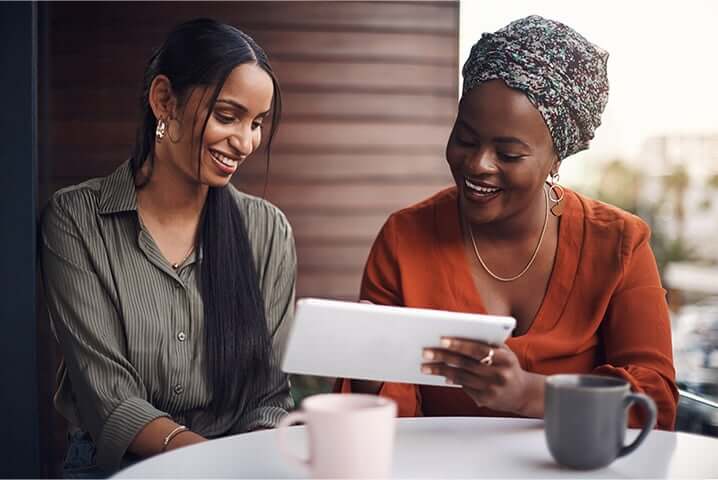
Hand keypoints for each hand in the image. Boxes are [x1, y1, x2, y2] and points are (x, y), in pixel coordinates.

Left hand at [421, 337, 545, 416]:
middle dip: (443, 357)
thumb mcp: (504, 352)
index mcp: (504, 358)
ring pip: (461, 377)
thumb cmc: (508, 367)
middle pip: (465, 364)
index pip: (478, 349)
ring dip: (441, 371)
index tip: (442, 339)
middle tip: (426, 352)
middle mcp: (498, 374)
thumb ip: (486, 343)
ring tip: (425, 366)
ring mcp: (492, 389)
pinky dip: (452, 380)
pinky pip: (464, 388)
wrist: (523, 393)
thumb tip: (457, 335)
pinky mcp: (485, 400)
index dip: (459, 344)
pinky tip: (442, 375)